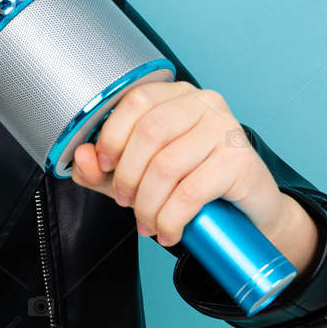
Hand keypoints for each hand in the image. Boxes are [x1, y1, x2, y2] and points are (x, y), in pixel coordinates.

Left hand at [68, 81, 318, 269]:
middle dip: (128, 176)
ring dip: (148, 205)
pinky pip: (192, 191)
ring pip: (168, 166)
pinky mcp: (240, 161)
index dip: (112, 135)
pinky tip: (168, 231)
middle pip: (150, 132)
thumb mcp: (136, 176)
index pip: (136, 100)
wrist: (245, 213)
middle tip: (125, 203)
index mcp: (176, 96)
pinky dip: (171, 218)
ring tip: (147, 224)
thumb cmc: (191, 185)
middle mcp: (204, 104)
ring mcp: (226, 129)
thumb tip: (81, 157)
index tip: (104, 165)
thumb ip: (101, 168)